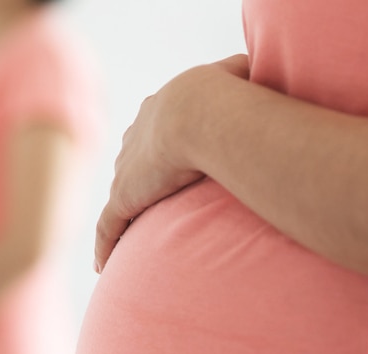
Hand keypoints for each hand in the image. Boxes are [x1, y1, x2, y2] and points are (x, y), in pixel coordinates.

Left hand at [94, 54, 249, 271]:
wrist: (202, 115)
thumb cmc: (228, 96)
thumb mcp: (241, 76)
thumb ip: (248, 75)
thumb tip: (264, 73)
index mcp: (161, 111)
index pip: (154, 131)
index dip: (159, 147)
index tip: (166, 164)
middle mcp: (137, 138)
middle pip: (132, 162)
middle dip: (137, 180)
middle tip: (148, 202)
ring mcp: (127, 169)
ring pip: (120, 195)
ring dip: (122, 215)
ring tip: (126, 237)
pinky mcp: (123, 197)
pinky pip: (108, 226)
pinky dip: (105, 244)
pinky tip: (103, 265)